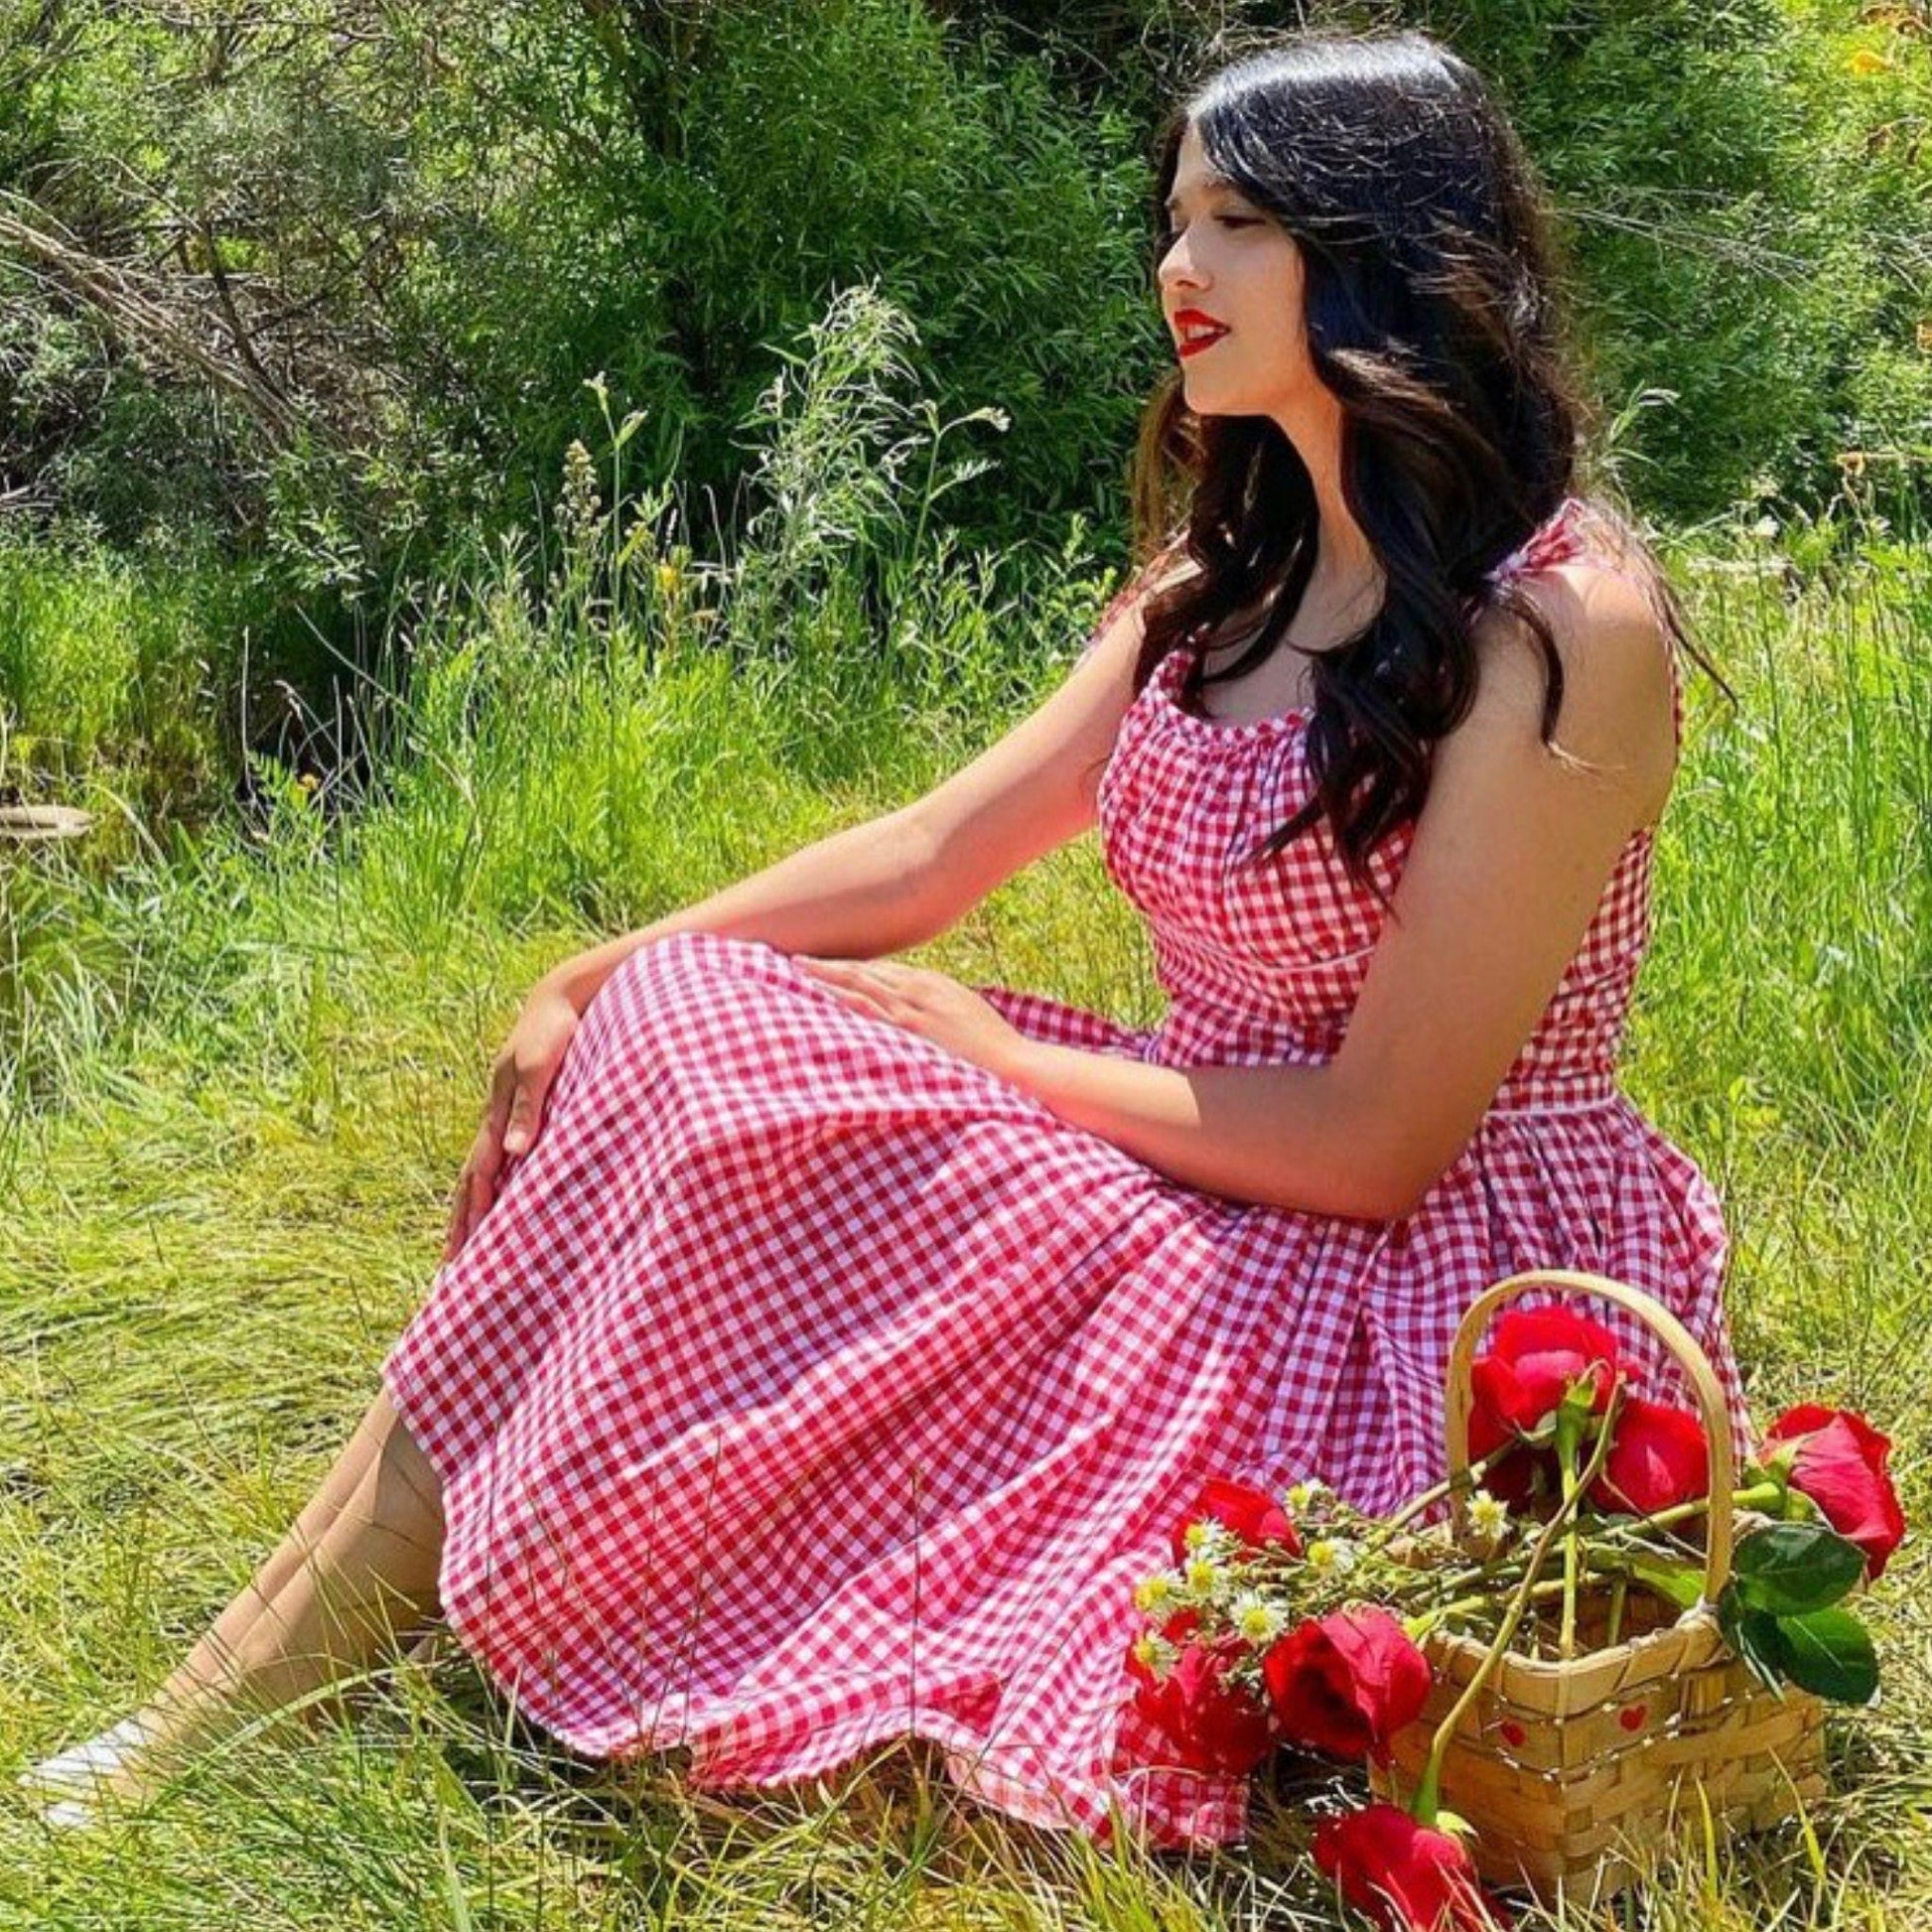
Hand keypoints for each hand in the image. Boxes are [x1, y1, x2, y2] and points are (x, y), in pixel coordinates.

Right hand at [442, 979, 583, 1263]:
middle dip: (460, 1227)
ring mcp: (507, 1119)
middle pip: (472, 1185)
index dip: (472, 1217)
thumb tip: (512, 1154)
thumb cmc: (552, 1032)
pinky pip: (502, 1161)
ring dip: (473, 1213)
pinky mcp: (523, 1113)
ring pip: (483, 1176)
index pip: (480, 1178)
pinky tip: (501, 1206)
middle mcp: (497, 1123)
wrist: (559, 1001)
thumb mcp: (540, 1068)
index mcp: (497, 1116)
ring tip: (464, 1248)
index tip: (463, 1256)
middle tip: (449, 1269)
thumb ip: (528, 1108)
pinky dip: (495, 1189)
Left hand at [793, 954, 1032, 1083]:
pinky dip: (842, 998)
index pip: (880, 970)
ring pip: (860, 984)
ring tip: (797, 968)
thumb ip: (937, 1009)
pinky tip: (820, 994)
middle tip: (795, 958)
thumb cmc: (992, 1046)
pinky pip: (868, 1011)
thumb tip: (917, 1015)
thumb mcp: (964, 1014)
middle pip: (864, 971)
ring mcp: (913, 1009)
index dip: (850, 967)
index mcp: (932, 983)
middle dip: (830, 965)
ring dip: (827, 975)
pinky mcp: (911, 1030)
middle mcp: (919, 989)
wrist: (1012, 1063)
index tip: (825, 965)